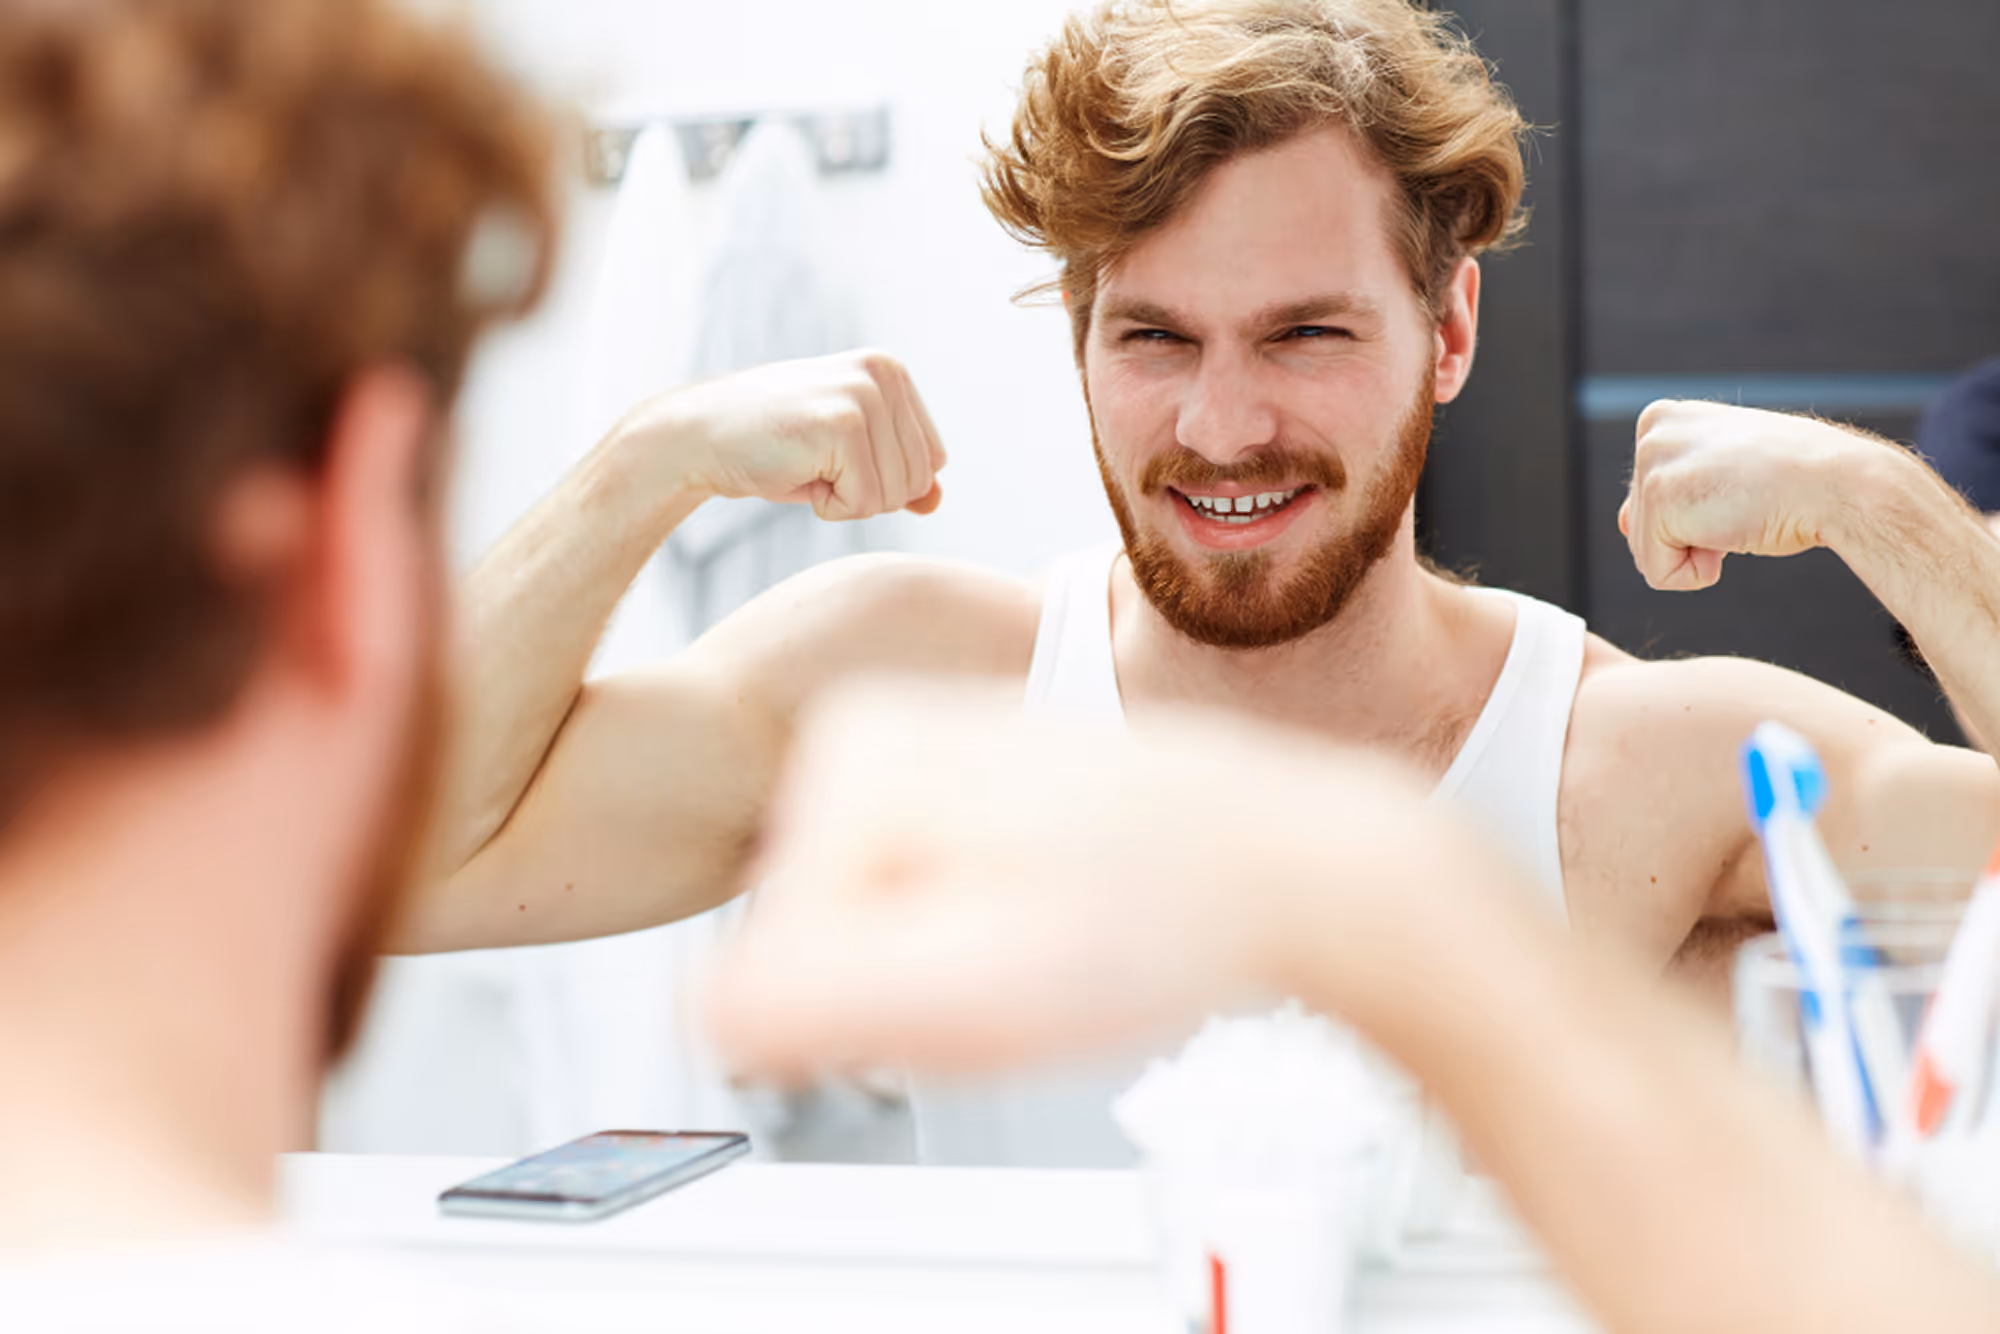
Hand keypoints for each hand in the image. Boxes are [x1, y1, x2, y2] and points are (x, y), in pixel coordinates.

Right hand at [617, 350, 946, 520]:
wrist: (697, 437)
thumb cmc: (771, 447)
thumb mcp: (845, 456)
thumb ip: (897, 473)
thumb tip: (936, 501)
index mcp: (889, 371)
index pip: (933, 459)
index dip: (885, 481)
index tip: (834, 459)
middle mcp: (883, 373)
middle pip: (920, 479)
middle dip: (869, 494)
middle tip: (816, 466)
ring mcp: (864, 395)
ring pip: (897, 495)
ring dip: (848, 501)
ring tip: (805, 466)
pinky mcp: (843, 424)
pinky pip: (865, 502)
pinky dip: (830, 508)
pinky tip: (796, 474)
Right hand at [705, 682, 1432, 1080]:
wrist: (1295, 871)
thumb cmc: (1167, 914)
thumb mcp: (978, 982)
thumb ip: (820, 999)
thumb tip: (711, 1011)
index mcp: (858, 757)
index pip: (774, 954)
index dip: (873, 1008)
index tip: (981, 977)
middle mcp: (889, 738)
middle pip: (827, 939)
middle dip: (912, 990)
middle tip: (1025, 969)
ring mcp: (939, 762)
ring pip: (883, 933)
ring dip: (956, 975)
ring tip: (1057, 942)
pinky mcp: (982, 796)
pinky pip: (939, 912)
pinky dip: (992, 948)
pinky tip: (1067, 928)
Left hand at [1619, 400, 1879, 589]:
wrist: (1840, 485)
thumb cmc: (1795, 481)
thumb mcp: (1721, 474)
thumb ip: (1668, 492)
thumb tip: (1622, 523)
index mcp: (1663, 418)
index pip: (1647, 500)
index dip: (1695, 516)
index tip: (1741, 489)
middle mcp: (1650, 432)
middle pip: (1641, 527)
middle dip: (1693, 536)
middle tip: (1744, 504)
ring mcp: (1652, 463)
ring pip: (1647, 553)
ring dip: (1697, 554)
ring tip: (1740, 515)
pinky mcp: (1659, 500)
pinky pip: (1657, 574)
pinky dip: (1696, 575)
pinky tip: (1733, 537)